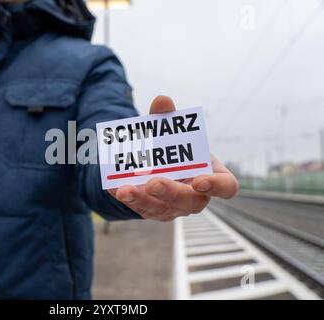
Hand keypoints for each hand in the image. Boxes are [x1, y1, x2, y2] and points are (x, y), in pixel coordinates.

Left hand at [108, 96, 238, 221]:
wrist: (155, 164)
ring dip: (142, 200)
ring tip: (125, 190)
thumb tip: (161, 100)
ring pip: (162, 209)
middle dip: (172, 193)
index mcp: (211, 175)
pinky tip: (114, 187)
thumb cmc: (172, 148)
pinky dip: (127, 197)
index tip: (200, 181)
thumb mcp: (169, 132)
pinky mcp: (153, 210)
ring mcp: (174, 207)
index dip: (217, 186)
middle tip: (154, 183)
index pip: (226, 187)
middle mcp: (195, 195)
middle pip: (191, 202)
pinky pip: (140, 207)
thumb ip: (167, 118)